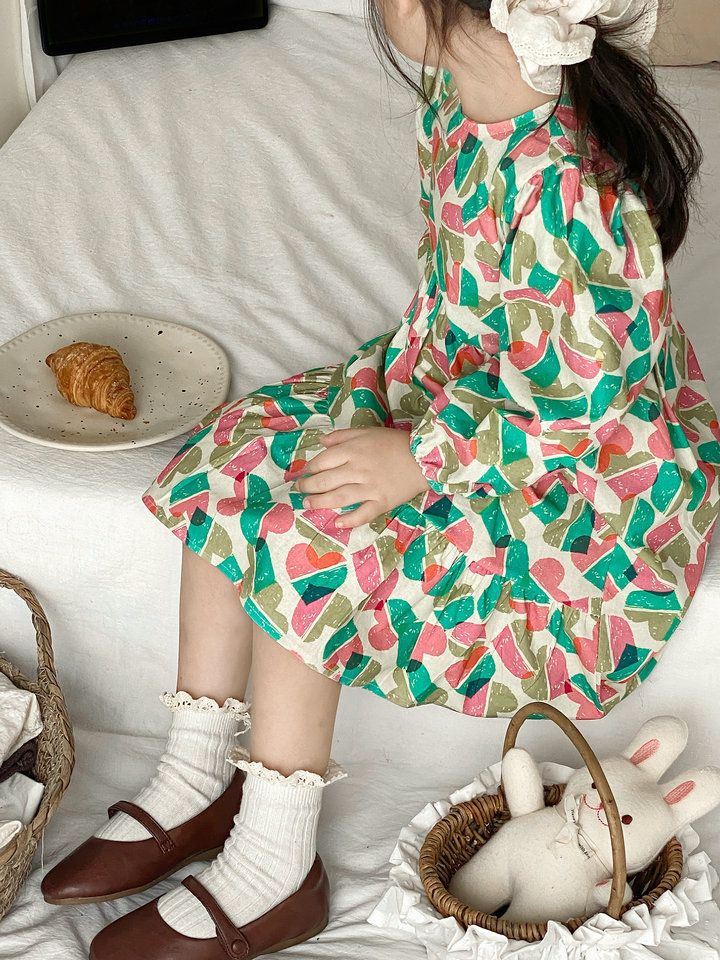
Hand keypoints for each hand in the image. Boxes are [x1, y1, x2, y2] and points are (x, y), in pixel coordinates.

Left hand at [296, 426, 432, 528]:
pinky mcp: (382, 502)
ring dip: (319, 502)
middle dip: (308, 486)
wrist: (425, 457)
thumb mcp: (367, 431)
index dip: (311, 468)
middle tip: (300, 490)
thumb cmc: (394, 443)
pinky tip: (337, 523)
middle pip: (325, 481)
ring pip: (338, 498)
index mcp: (353, 451)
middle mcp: (357, 470)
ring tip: (307, 504)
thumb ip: (342, 436)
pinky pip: (363, 514)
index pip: (322, 461)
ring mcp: (370, 488)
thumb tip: (321, 441)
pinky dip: (349, 520)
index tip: (307, 472)